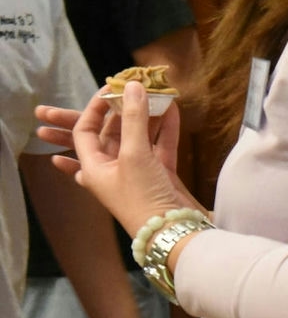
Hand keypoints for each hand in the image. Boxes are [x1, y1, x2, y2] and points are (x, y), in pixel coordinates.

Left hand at [38, 83, 199, 234]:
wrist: (173, 231)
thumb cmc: (143, 197)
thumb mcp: (134, 155)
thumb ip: (134, 119)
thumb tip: (133, 86)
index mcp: (94, 168)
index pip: (84, 131)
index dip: (93, 108)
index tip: (109, 89)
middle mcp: (113, 170)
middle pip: (112, 133)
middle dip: (121, 110)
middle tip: (128, 88)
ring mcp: (138, 173)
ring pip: (139, 138)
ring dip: (147, 117)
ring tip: (155, 94)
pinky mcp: (161, 176)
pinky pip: (160, 146)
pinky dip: (165, 129)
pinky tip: (173, 111)